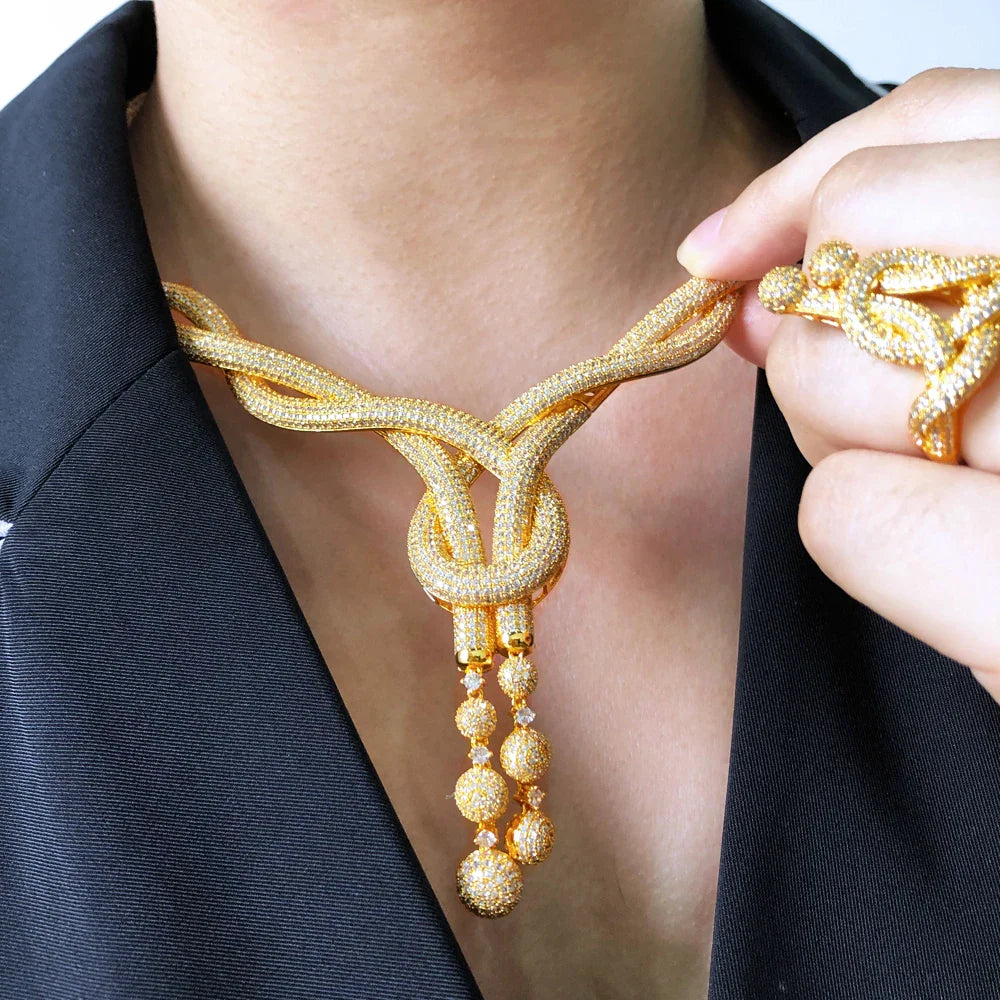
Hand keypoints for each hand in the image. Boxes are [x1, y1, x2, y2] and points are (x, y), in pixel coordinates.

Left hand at [675, 68, 999, 698]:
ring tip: (936, 476)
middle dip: (809, 317)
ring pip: (826, 366)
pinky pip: (847, 513)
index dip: (804, 180)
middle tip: (852, 388)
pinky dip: (863, 534)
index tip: (724, 249)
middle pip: (859, 227)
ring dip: (835, 432)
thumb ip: (910, 279)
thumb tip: (734, 274)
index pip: (947, 112)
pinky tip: (940, 558)